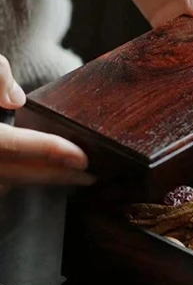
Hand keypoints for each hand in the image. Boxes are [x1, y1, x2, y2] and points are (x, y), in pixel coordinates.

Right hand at [0, 56, 91, 185]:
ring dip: (37, 180)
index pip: (13, 145)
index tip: (82, 158)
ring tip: (73, 176)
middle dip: (55, 175)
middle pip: (16, 173)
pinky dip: (16, 179)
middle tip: (91, 174)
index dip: (49, 151)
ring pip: (6, 183)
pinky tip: (38, 173)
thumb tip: (15, 101)